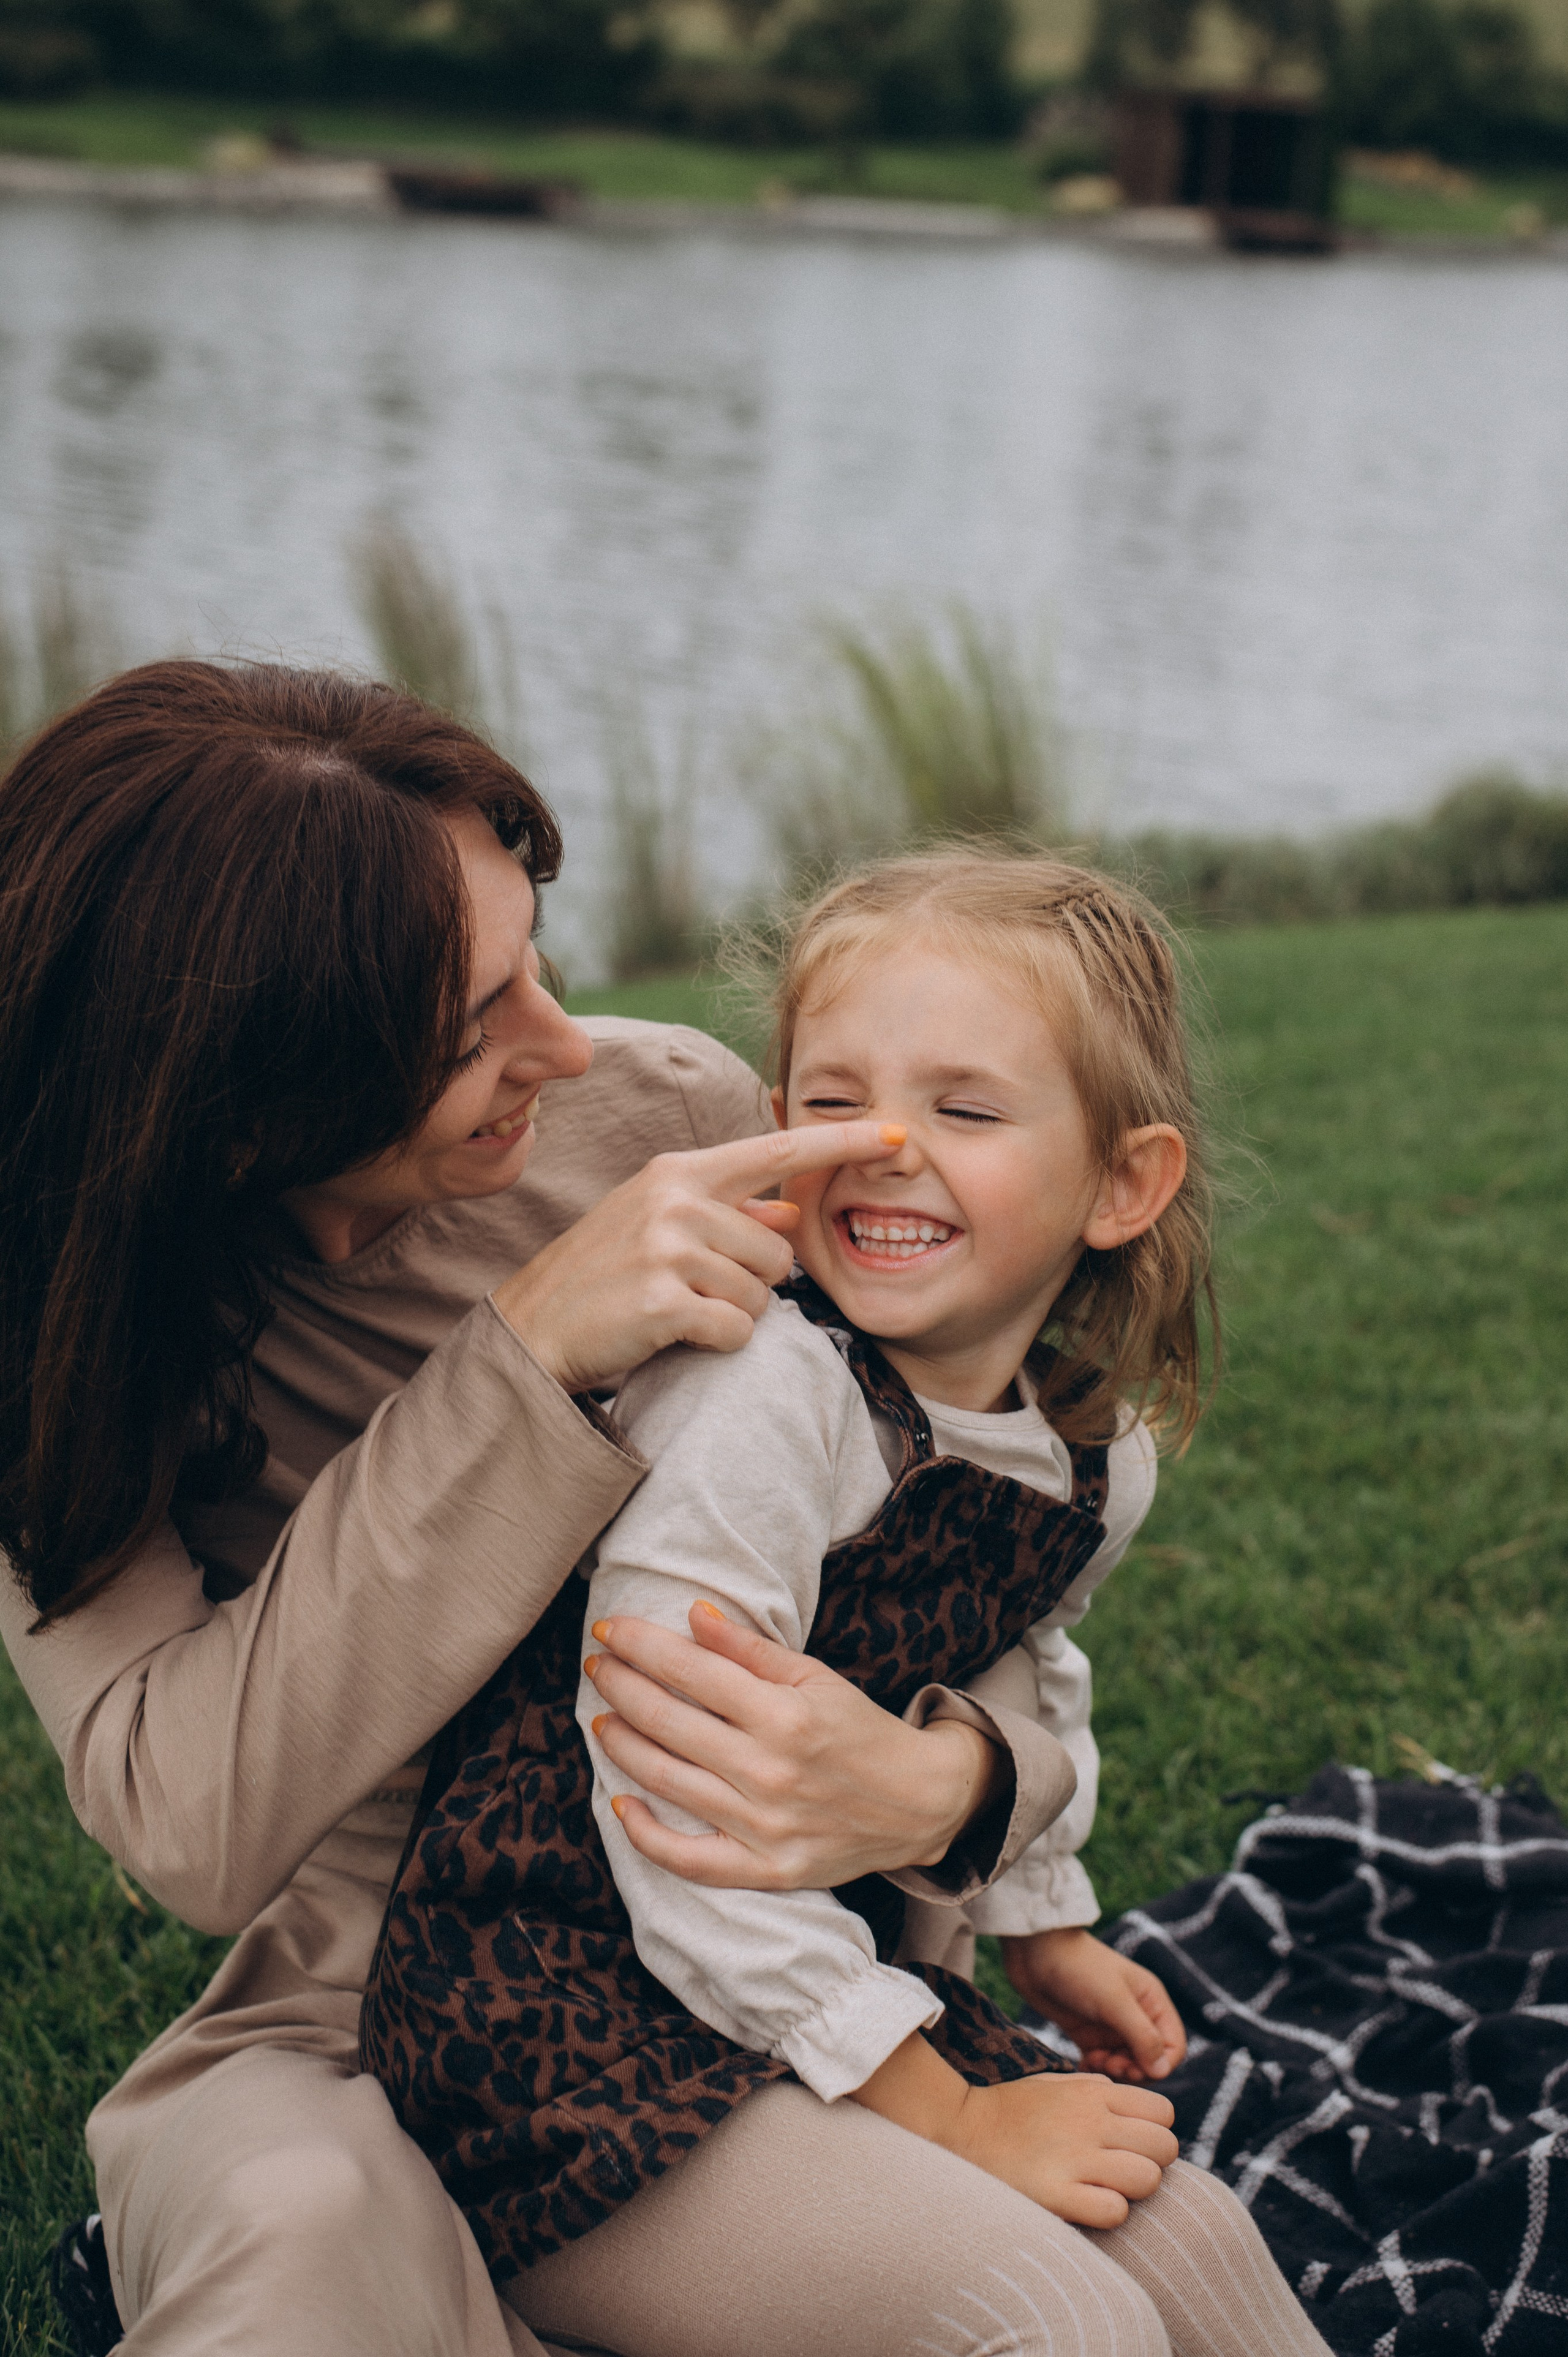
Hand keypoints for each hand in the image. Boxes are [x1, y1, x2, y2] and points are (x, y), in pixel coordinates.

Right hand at [492, 1121, 902, 1393]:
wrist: (534, 1327)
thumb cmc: (604, 1274)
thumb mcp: (660, 1224)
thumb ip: (729, 1213)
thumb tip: (789, 1212)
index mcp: (681, 1171)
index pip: (778, 1151)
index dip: (843, 1144)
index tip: (899, 1135)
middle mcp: (677, 1199)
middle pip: (779, 1249)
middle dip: (755, 1280)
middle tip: (698, 1289)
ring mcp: (669, 1248)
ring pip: (763, 1293)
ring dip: (733, 1312)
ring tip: (680, 1308)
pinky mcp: (664, 1300)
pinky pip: (737, 1328)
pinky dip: (718, 1341)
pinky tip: (676, 1334)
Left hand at [585, 1601, 1007, 1889]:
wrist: (917, 1804)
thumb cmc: (860, 1731)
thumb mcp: (815, 1677)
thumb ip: (750, 1649)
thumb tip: (692, 1613)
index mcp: (786, 1714)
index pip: (692, 1670)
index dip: (641, 1646)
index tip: (609, 1630)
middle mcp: (770, 1770)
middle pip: (669, 1722)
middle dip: (622, 1687)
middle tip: (597, 1667)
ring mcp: (764, 1826)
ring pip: (668, 1781)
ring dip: (622, 1746)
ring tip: (601, 1719)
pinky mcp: (764, 1870)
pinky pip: (689, 1860)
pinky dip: (647, 1835)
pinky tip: (620, 1805)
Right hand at [851, 2032, 1177, 2229]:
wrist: (961, 2128)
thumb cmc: (1016, 2111)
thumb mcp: (1061, 2084)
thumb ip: (1102, 2093)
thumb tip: (1143, 2111)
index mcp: (1094, 2092)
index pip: (1164, 2113)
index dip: (1155, 2132)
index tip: (1133, 2144)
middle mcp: (1090, 2121)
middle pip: (1164, 2147)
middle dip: (1152, 2163)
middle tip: (1124, 2170)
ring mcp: (1074, 2157)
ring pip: (1148, 2179)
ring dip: (1134, 2190)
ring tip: (1108, 2189)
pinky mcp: (1056, 2193)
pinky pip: (1115, 2211)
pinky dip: (1109, 2213)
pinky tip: (1089, 2205)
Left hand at [1001, 1928, 1186, 2083]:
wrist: (1035, 1952)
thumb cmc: (1078, 1968)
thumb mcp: (1113, 2001)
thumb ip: (1141, 2035)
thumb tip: (1162, 2070)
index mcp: (1151, 2002)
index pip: (1173, 2046)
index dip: (1159, 2064)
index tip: (1132, 2065)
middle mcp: (1135, 2015)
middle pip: (1150, 2060)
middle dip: (1134, 2069)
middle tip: (1110, 2064)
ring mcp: (1111, 2026)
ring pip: (1126, 2064)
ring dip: (1113, 2070)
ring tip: (1092, 2060)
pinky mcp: (1088, 2034)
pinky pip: (1102, 2063)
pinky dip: (1096, 2069)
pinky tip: (1082, 2065)